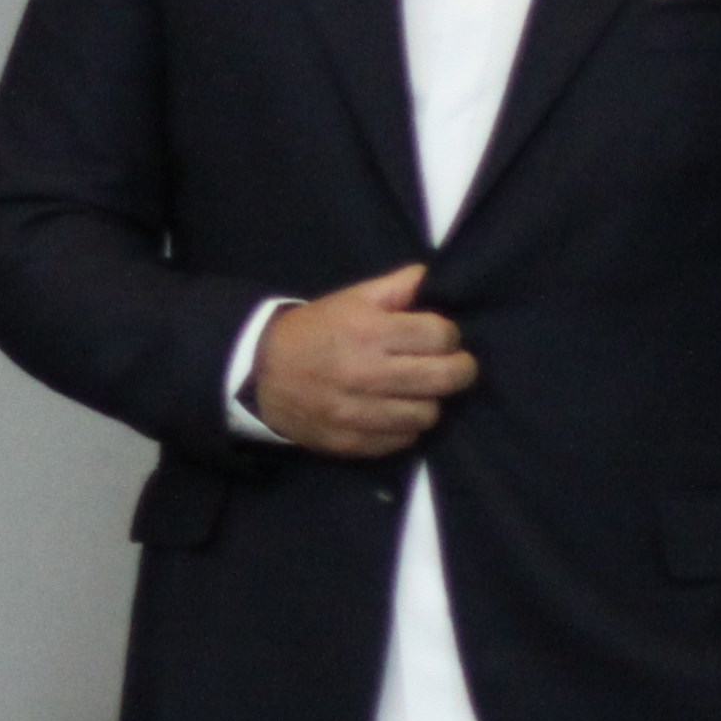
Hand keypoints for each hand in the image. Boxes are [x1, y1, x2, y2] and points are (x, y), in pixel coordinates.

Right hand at [249, 263, 477, 457]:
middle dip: (460, 370)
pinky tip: (394, 411)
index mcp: (368, 332)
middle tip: (453, 366)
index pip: (440, 335)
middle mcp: (366, 374)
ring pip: (428, 414)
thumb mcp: (351, 299)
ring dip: (429, 401)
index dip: (449, 334)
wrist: (260, 374)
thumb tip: (435, 279)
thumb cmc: (314, 331)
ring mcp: (359, 413)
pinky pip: (403, 440)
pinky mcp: (352, 442)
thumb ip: (396, 287)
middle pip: (445, 378)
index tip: (440, 336)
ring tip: (416, 391)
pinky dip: (405, 426)